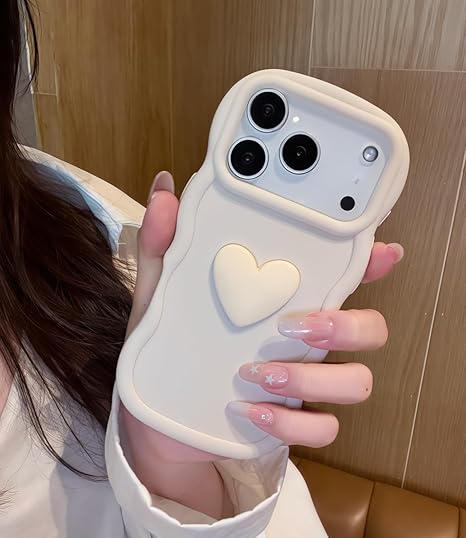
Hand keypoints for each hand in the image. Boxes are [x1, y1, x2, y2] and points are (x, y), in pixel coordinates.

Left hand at [120, 171, 402, 515]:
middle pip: (370, 330)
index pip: (342, 278)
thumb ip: (164, 245)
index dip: (370, 264)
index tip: (383, 251)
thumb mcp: (162, 293)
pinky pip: (322, 428)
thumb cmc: (168, 345)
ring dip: (314, 378)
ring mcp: (303, 385)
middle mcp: (305, 341)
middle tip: (297, 324)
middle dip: (349, 326)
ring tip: (259, 372)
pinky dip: (291, 423)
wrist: (158, 415)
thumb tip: (164, 191)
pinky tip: (248, 408)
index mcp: (284, 302)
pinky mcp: (290, 424)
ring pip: (356, 382)